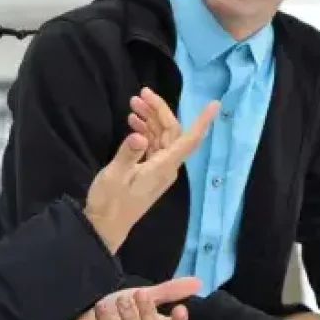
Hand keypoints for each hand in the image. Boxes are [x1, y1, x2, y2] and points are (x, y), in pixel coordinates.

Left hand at [67, 276, 199, 319]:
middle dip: (145, 312)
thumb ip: (167, 291)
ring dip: (126, 316)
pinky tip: (102, 308)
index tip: (180, 309)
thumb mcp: (140, 296)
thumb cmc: (115, 310)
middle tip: (137, 294)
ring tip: (118, 300)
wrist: (81, 317)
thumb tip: (198, 281)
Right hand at [83, 96, 217, 252]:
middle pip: (172, 132)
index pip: (189, 140)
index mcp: (163, 167)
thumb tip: (139, 135)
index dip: (203, 122)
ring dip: (151, 119)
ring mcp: (159, 169)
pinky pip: (154, 145)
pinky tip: (133, 122)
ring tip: (133, 103)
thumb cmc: (110, 202)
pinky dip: (146, 130)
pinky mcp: (150, 171)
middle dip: (159, 110)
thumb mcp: (114, 176)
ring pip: (162, 136)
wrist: (105, 226)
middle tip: (140, 93)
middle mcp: (167, 167)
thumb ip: (127, 154)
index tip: (214, 104)